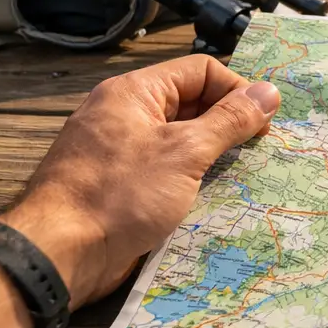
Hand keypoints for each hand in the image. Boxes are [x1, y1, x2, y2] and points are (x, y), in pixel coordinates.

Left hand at [0, 54, 280, 308]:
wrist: (57, 256)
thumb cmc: (119, 195)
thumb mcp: (185, 152)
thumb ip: (230, 120)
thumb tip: (270, 92)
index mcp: (134, 92)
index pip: (200, 71)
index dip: (236, 91)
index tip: (262, 122)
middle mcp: (124, 114)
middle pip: (191, 103)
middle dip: (227, 123)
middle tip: (258, 148)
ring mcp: (119, 151)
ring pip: (180, 140)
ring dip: (212, 154)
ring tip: (242, 172)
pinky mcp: (119, 186)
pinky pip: (164, 169)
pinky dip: (190, 178)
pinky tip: (212, 196)